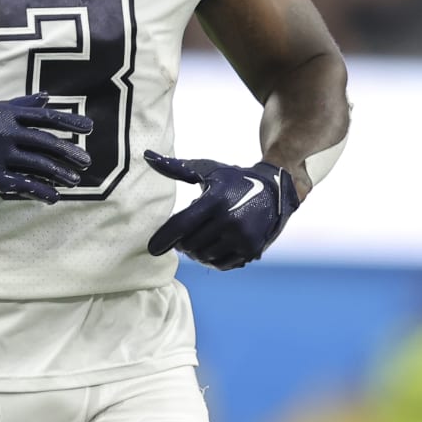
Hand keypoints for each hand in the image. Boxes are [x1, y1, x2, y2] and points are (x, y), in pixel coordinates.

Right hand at [0, 93, 94, 202]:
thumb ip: (18, 103)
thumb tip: (45, 96)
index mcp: (6, 113)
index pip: (44, 117)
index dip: (68, 123)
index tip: (88, 128)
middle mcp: (6, 131)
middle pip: (46, 142)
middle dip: (69, 152)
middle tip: (86, 161)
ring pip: (37, 164)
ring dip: (59, 173)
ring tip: (75, 180)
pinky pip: (21, 183)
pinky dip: (40, 190)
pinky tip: (54, 196)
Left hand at [145, 151, 299, 268]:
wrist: (274, 191)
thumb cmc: (233, 179)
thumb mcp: (208, 170)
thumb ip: (176, 168)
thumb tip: (147, 156)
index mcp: (215, 200)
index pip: (181, 225)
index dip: (164, 238)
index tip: (152, 248)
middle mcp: (229, 220)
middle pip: (190, 244)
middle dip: (182, 242)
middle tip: (182, 236)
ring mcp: (242, 238)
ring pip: (203, 256)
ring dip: (195, 251)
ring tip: (198, 239)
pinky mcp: (251, 251)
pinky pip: (220, 264)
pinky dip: (211, 259)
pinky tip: (211, 247)